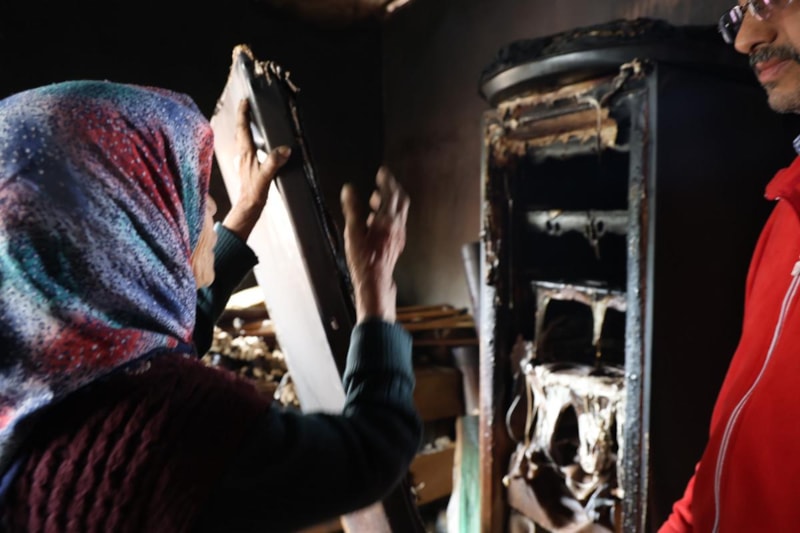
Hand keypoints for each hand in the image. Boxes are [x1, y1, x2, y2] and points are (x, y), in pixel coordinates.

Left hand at [222, 98, 290, 240]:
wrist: (248, 207)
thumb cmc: (254, 192)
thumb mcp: (265, 176)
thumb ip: (274, 162)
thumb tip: (285, 149)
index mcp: (246, 153)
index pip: (243, 129)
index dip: (243, 114)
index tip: (245, 100)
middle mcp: (243, 154)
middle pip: (240, 131)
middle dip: (242, 117)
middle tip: (245, 105)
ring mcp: (244, 161)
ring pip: (242, 139)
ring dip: (244, 127)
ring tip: (249, 119)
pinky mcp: (248, 167)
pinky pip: (247, 147)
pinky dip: (249, 139)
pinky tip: (255, 143)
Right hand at [340, 167, 408, 322]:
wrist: (375, 280)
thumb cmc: (363, 258)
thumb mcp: (353, 232)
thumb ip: (352, 209)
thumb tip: (348, 189)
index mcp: (387, 220)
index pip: (391, 193)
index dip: (387, 181)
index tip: (382, 172)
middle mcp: (397, 226)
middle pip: (401, 201)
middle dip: (392, 189)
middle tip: (383, 182)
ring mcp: (399, 235)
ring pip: (399, 212)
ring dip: (390, 202)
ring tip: (375, 199)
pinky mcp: (397, 243)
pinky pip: (396, 223)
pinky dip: (389, 215)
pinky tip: (376, 220)